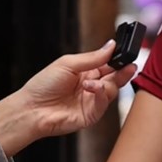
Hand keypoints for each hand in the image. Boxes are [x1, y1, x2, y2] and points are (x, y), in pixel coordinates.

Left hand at [0, 40, 136, 156]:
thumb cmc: (43, 85)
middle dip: (123, 71)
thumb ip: (93, 57)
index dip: (118, 60)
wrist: (31, 109)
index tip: (126, 54)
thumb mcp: (68, 63)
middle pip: (115, 78)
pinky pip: (104, 104)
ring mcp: (91, 101)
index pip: (108, 64)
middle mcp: (91, 86)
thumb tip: (111, 46)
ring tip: (93, 82)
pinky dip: (101, 94)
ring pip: (112, 90)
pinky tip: (91, 89)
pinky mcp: (91, 115)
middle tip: (129, 66)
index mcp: (85, 72)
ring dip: (108, 84)